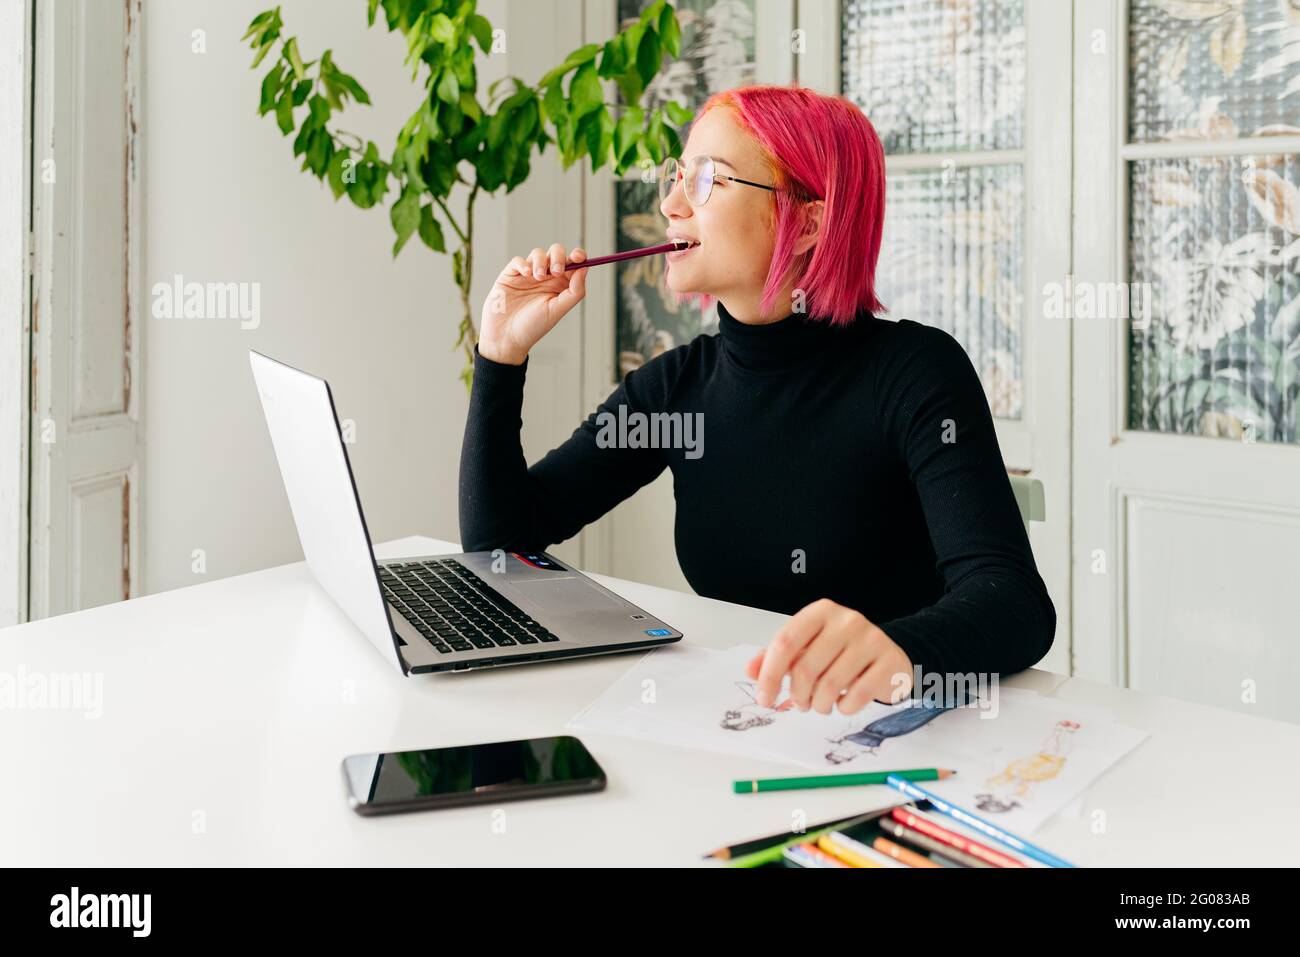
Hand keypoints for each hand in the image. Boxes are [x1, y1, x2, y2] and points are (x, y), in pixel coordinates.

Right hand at [477, 243, 587, 364]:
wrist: (506, 337)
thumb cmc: (533, 327)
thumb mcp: (558, 310)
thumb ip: (575, 291)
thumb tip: (585, 269)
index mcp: (560, 286)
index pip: (573, 264)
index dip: (578, 256)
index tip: (579, 257)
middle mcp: (546, 278)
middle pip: (556, 253)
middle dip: (558, 256)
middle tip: (557, 271)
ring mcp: (528, 275)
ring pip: (538, 254)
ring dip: (541, 261)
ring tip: (538, 277)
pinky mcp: (511, 275)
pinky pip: (518, 261)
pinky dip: (523, 263)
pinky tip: (526, 275)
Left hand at [745, 598, 913, 715]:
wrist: (888, 655)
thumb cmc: (842, 652)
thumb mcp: (809, 648)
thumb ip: (777, 657)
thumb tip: (751, 670)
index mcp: (821, 612)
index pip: (785, 642)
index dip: (770, 674)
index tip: (764, 698)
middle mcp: (847, 621)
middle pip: (805, 667)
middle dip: (797, 695)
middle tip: (799, 704)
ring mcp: (872, 640)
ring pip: (831, 685)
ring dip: (820, 704)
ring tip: (821, 704)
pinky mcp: (890, 663)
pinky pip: (857, 696)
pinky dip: (845, 707)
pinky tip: (845, 702)